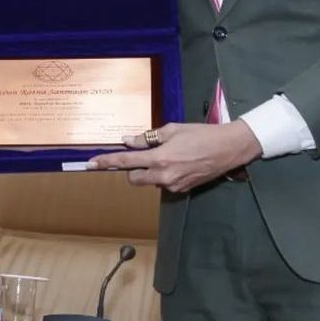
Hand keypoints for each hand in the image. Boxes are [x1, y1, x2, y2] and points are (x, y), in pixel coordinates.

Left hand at [87, 121, 261, 193]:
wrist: (228, 149)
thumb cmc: (200, 135)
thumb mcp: (172, 130)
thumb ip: (148, 138)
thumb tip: (128, 141)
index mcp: (160, 158)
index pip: (127, 162)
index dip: (107, 162)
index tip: (91, 163)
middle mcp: (164, 176)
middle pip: (134, 178)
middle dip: (132, 169)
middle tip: (141, 156)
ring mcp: (173, 185)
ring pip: (149, 182)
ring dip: (149, 172)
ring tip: (167, 157)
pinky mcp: (182, 190)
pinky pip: (163, 184)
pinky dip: (163, 175)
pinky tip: (177, 164)